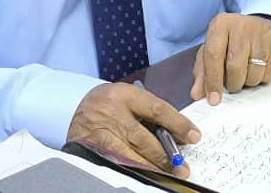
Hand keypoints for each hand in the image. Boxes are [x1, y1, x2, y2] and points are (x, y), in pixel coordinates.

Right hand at [67, 83, 200, 177]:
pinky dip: (132, 169)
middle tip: (182, 165)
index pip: (157, 109)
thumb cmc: (110, 102)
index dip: (178, 124)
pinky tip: (146, 175)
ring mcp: (99, 133)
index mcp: (124, 94)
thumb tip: (176, 134)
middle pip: (143, 138)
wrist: (76, 106)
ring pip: (129, 155)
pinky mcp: (91, 148)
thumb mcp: (129, 97)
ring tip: (169, 174)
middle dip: (165, 154)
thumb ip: (149, 112)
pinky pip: (115, 162)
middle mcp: (111, 112)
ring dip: (151, 167)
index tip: (194, 135)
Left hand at [191, 13, 270, 105]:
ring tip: (246, 73)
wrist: (262, 26)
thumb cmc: (232, 42)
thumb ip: (203, 72)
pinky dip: (262, 79)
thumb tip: (197, 94)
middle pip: (235, 66)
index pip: (213, 55)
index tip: (214, 99)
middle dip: (233, 83)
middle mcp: (241, 25)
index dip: (213, 80)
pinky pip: (269, 74)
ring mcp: (262, 33)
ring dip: (248, 82)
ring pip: (253, 73)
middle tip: (233, 84)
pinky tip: (259, 69)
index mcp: (221, 24)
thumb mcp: (213, 50)